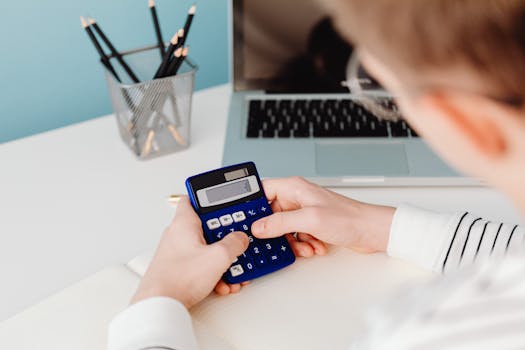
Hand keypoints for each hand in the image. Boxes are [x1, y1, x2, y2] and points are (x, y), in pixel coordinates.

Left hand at [131, 197, 248, 308]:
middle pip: (206, 227)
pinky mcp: (177, 269)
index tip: (223, 202)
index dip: (208, 199)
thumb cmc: (177, 279)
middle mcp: (177, 235)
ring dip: (220, 260)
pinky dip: (212, 272)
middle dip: (223, 238)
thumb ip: (234, 243)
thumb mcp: (218, 257)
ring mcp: (176, 253)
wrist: (160, 305)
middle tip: (234, 242)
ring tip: (230, 270)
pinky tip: (221, 283)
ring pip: (205, 249)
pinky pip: (200, 265)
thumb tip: (240, 239)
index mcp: (184, 223)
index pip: (192, 198)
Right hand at [252, 177, 394, 253]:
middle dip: (272, 230)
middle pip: (270, 213)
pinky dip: (301, 244)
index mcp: (294, 188)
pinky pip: (295, 236)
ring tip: (302, 245)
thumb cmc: (349, 218)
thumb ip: (280, 223)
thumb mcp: (309, 220)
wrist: (372, 231)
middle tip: (269, 241)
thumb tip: (259, 227)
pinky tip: (313, 247)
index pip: (261, 190)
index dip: (250, 204)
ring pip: (282, 228)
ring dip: (289, 241)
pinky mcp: (311, 225)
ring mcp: (304, 212)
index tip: (243, 219)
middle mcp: (297, 198)